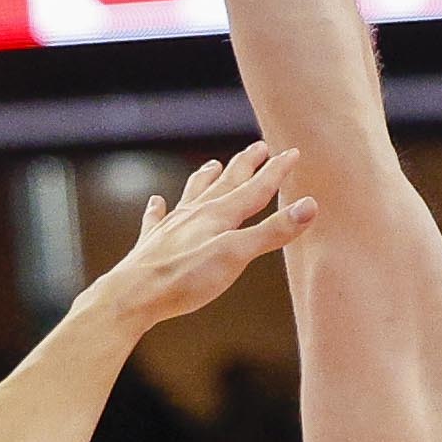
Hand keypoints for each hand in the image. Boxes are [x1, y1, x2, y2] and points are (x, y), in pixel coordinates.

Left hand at [85, 143, 317, 333]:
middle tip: (259, 146)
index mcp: (220, 215)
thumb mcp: (237, 255)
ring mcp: (172, 226)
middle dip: (245, 164)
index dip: (277, 171)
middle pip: (226, 182)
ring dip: (205, 178)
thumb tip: (309, 206)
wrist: (133, 295)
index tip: (292, 153)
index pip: (256, 188)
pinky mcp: (152, 243)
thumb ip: (272, 232)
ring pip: (193, 193)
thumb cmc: (185, 278)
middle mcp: (196, 213)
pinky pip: (156, 218)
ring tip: (213, 165)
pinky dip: (158, 208)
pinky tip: (155, 202)